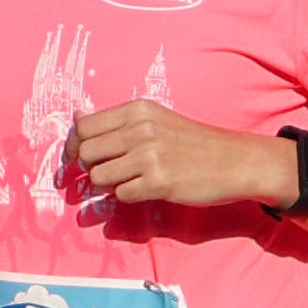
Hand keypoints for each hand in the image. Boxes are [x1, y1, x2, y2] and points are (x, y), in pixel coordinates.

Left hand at [71, 98, 295, 213]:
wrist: (235, 161)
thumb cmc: (194, 143)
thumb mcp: (156, 120)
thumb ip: (116, 122)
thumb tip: (76, 118)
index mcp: (138, 111)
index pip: (84, 127)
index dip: (73, 146)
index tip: (75, 159)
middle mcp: (140, 130)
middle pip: (86, 152)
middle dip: (88, 168)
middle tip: (102, 174)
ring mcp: (149, 156)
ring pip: (99, 176)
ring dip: (108, 184)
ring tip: (129, 180)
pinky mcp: (158, 182)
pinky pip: (121, 194)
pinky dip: (128, 196)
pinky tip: (146, 189)